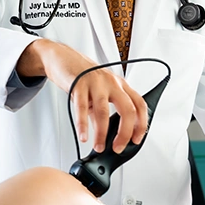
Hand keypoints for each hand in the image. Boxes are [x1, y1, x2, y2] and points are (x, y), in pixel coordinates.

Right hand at [17, 40, 148, 153]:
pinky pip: (81, 108)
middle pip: (127, 110)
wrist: (62, 58)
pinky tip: (83, 136)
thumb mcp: (98, 92)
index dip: (141, 124)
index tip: (136, 139)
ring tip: (98, 146)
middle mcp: (111, 83)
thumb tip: (105, 134)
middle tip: (118, 147)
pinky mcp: (78, 84)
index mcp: (120, 84)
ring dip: (102, 133)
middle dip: (124, 133)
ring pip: (103, 112)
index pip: (139, 105)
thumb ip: (102, 112)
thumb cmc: (83, 74)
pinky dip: (82, 125)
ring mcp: (95, 83)